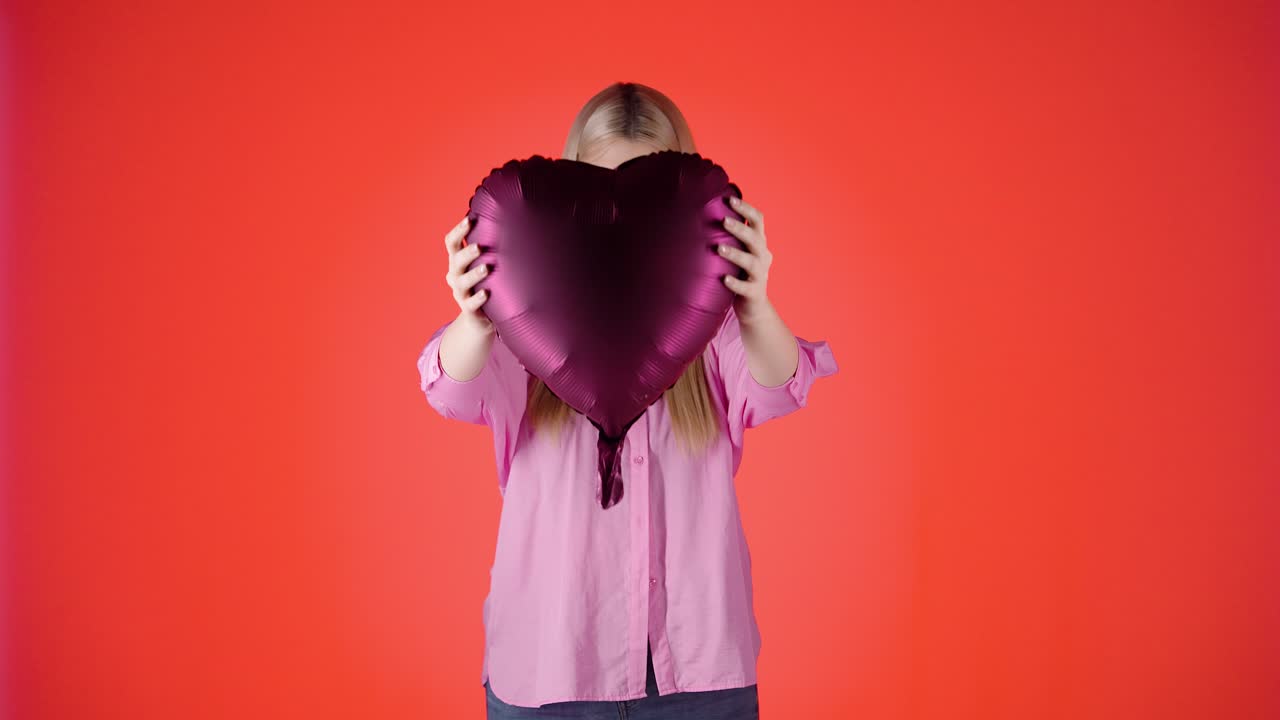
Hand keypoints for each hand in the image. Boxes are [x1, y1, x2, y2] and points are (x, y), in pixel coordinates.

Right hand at [444, 215, 493, 332]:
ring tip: (486, 268)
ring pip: (462, 282)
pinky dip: (478, 298)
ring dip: (474, 274)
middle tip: (479, 246)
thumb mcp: (484, 265)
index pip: (451, 243)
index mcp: (457, 261)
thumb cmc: (486, 283)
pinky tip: (487, 293)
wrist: (479, 319)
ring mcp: (460, 293)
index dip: (458, 231)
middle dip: (467, 253)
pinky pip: (470, 304)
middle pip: (456, 261)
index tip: (470, 219)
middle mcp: (455, 276)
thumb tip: (514, 222)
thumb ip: (491, 249)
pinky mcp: (468, 309)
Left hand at [718, 195, 773, 321]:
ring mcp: (760, 276)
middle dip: (740, 229)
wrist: (753, 308)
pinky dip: (735, 283)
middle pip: (756, 239)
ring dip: (736, 254)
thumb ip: (729, 237)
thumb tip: (705, 212)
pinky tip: (724, 279)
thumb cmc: (739, 274)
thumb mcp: (738, 252)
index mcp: (759, 244)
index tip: (730, 200)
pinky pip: (746, 287)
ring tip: (719, 248)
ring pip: (752, 262)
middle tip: (724, 221)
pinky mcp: (754, 293)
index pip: (759, 221)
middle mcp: (762, 257)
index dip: (747, 209)